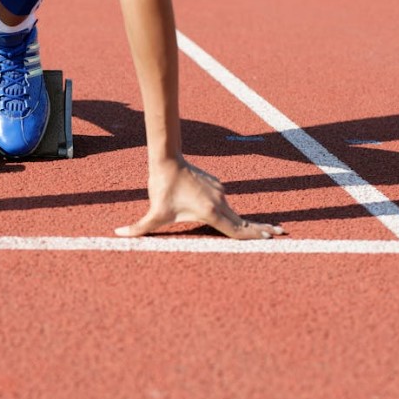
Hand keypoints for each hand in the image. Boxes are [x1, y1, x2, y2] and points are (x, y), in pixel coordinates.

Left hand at [116, 159, 283, 239]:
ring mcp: (221, 192)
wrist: (167, 160)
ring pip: (233, 212)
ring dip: (244, 222)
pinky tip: (229, 216)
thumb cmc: (161, 188)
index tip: (272, 237)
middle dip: (262, 228)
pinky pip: (224, 203)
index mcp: (211, 211)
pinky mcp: (217, 186)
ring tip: (265, 229)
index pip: (237, 229)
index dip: (254, 235)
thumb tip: (116, 236)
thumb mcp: (152, 213)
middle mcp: (220, 201)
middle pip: (243, 220)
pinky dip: (231, 212)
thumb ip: (137, 229)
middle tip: (282, 234)